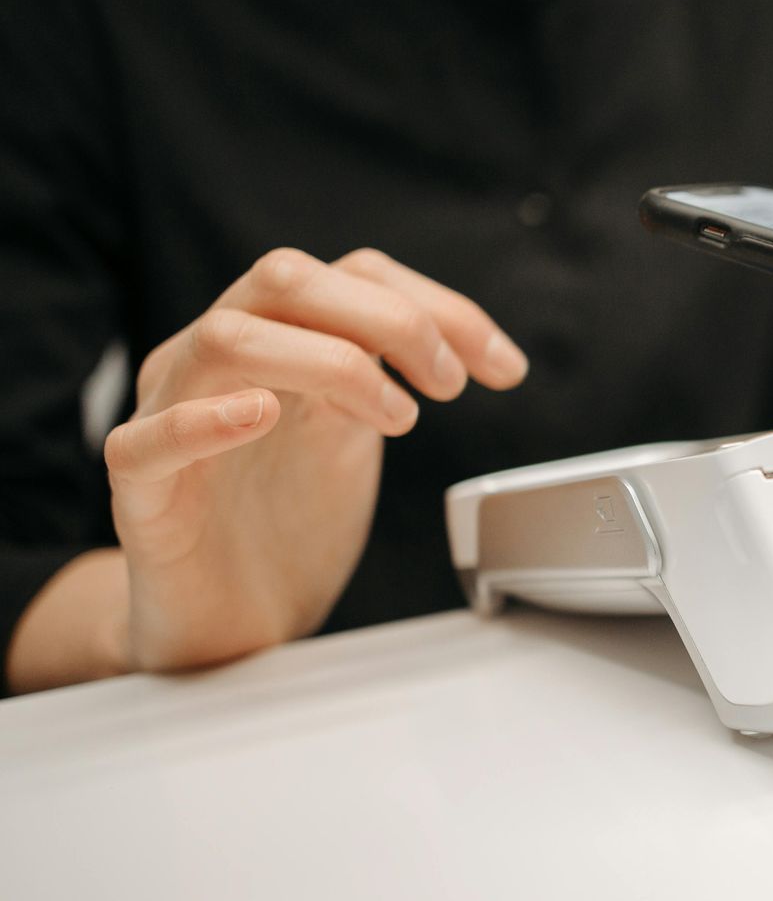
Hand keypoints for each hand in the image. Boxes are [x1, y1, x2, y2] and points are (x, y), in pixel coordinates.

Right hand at [55, 248, 525, 680]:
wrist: (230, 626)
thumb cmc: (286, 525)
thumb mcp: (352, 436)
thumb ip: (383, 377)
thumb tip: (462, 347)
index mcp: (274, 341)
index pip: (350, 274)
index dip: (438, 307)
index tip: (503, 366)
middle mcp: (216, 363)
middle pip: (285, 278)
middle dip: (389, 318)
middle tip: (449, 384)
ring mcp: (168, 418)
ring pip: (224, 338)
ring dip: (329, 362)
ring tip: (396, 417)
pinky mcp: (142, 495)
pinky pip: (146, 441)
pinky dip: (205, 420)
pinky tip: (263, 415)